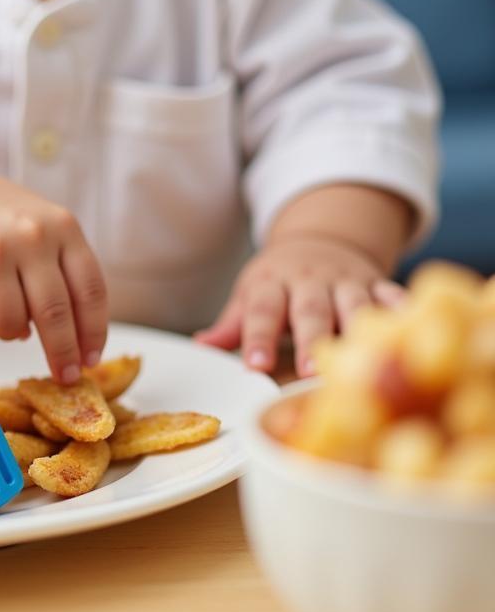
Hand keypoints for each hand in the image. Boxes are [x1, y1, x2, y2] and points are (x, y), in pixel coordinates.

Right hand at [0, 168, 107, 382]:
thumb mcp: (45, 229)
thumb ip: (64, 273)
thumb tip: (74, 343)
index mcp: (62, 228)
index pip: (90, 292)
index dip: (93, 334)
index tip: (89, 362)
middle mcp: (29, 237)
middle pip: (55, 314)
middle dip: (62, 354)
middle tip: (64, 376)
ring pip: (11, 323)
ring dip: (10, 330)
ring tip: (2, 310)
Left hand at [194, 234, 404, 376]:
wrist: (318, 241)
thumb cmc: (276, 283)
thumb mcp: (249, 296)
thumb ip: (231, 326)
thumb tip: (201, 347)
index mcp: (271, 283)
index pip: (262, 311)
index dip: (258, 337)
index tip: (255, 365)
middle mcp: (309, 280)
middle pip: (309, 310)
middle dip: (311, 339)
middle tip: (311, 370)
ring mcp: (346, 280)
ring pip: (353, 304)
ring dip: (356, 329)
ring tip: (360, 358)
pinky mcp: (376, 282)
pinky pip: (391, 293)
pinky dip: (401, 308)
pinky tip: (409, 326)